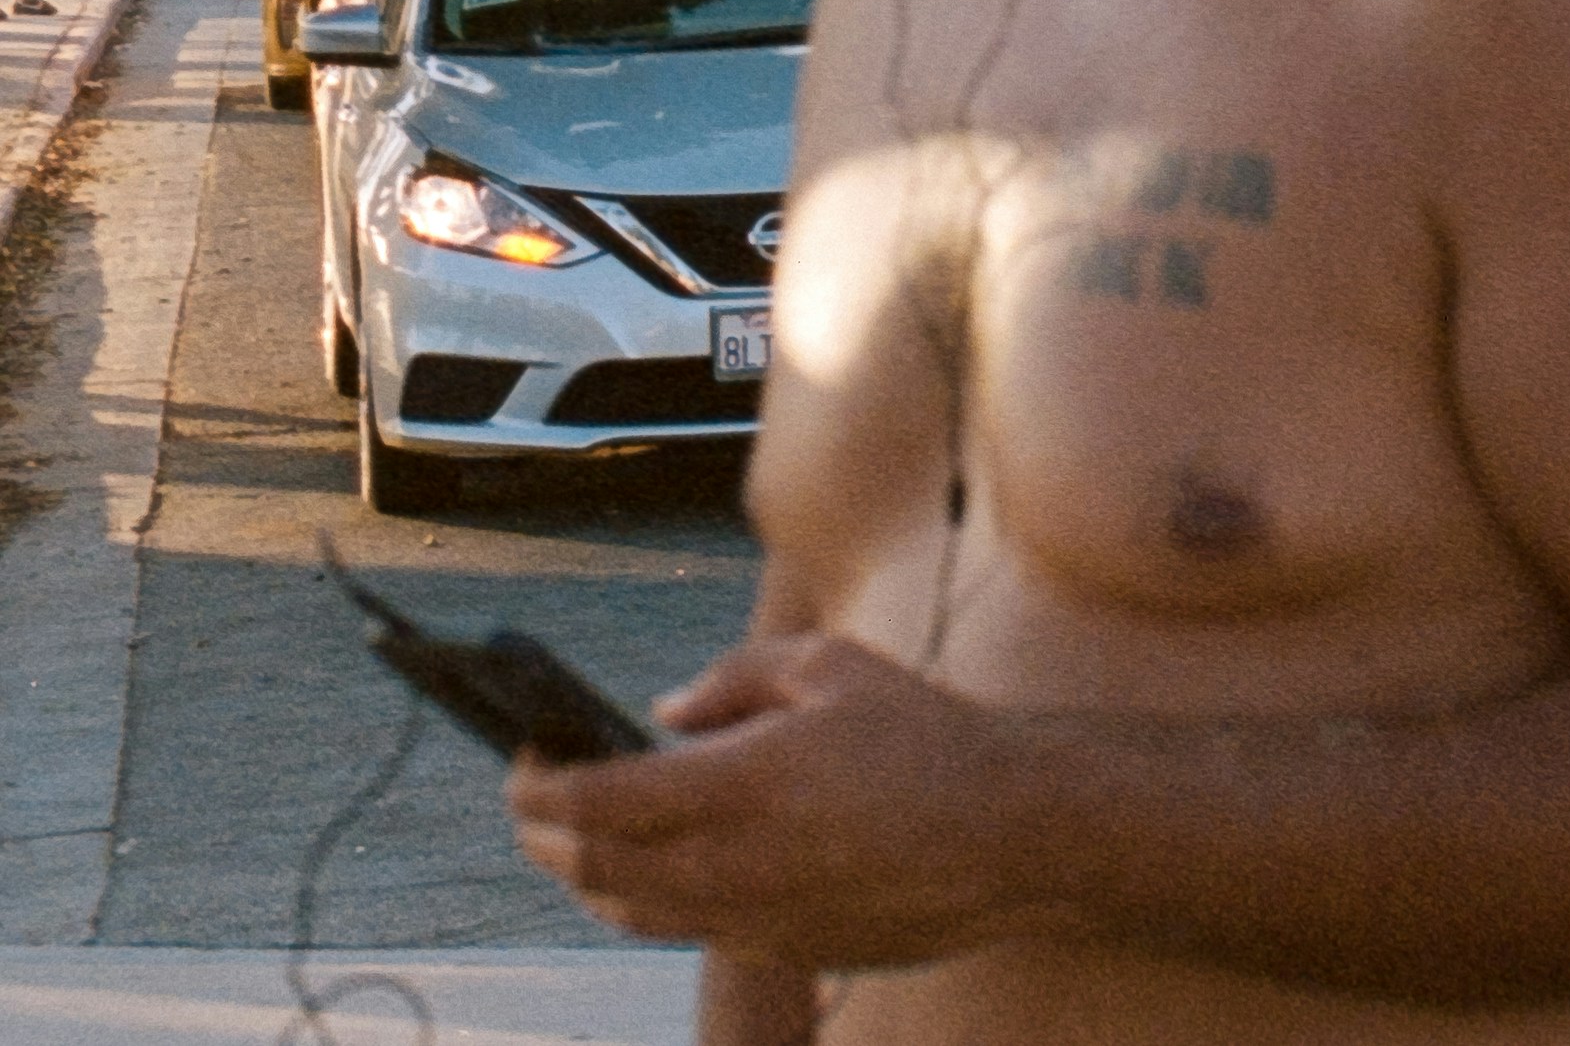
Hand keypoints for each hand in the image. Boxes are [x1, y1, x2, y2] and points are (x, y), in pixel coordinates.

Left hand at [510, 634, 1034, 965]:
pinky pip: (682, 930)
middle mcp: (732, 866)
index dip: (541, 786)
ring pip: (629, 913)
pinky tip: (648, 867)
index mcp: (739, 786)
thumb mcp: (828, 665)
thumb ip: (733, 678)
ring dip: (583, 875)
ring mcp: (753, 919)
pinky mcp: (779, 950)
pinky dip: (640, 899)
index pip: (600, 802)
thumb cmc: (920, 733)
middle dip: (542, 835)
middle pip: (595, 869)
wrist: (1003, 833)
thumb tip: (666, 712)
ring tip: (571, 836)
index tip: (521, 760)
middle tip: (527, 799)